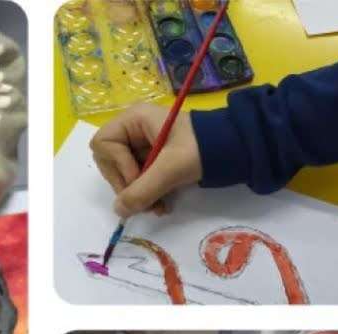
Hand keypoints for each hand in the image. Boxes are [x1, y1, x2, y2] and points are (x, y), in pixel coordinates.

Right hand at [90, 104, 202, 218]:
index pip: (103, 144)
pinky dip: (146, 196)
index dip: (116, 165)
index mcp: (134, 119)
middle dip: (126, 185)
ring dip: (137, 196)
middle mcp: (133, 130)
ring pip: (122, 176)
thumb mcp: (171, 169)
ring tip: (157, 207)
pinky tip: (161, 205)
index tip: (138, 176)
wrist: (233, 149)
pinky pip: (137, 182)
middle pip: (109, 162)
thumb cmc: (202, 148)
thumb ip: (143, 190)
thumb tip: (119, 210)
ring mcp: (141, 146)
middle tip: (145, 199)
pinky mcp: (151, 161)